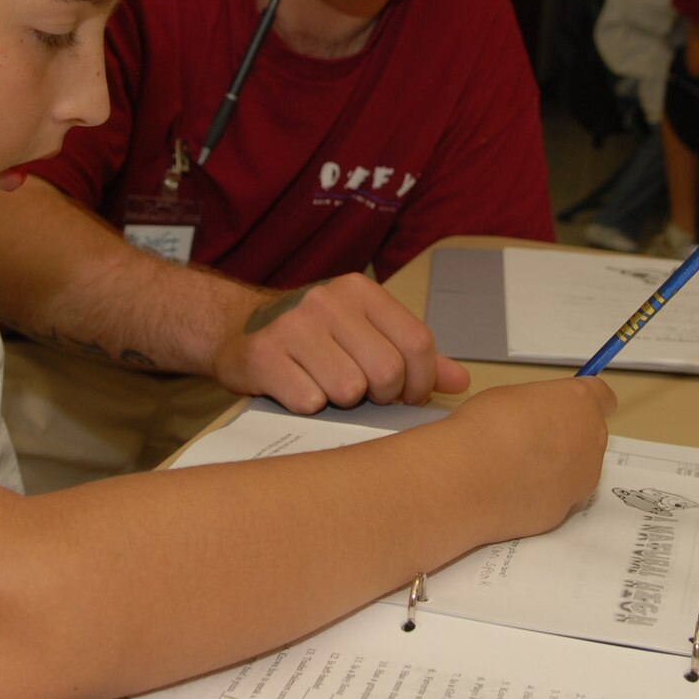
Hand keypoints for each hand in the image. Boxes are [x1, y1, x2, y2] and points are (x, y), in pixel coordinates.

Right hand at [212, 273, 472, 411]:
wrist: (237, 327)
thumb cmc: (313, 336)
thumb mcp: (364, 332)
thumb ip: (412, 355)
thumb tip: (461, 381)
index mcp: (360, 291)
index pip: (417, 343)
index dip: (421, 382)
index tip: (409, 396)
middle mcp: (328, 301)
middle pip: (387, 370)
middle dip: (381, 395)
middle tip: (364, 395)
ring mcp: (293, 326)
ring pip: (349, 389)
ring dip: (342, 402)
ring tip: (326, 387)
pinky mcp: (263, 355)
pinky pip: (309, 401)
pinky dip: (309, 407)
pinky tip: (298, 391)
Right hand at [439, 377, 613, 539]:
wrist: (471, 477)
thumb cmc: (486, 425)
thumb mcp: (511, 396)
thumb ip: (539, 406)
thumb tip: (539, 418)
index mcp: (580, 402)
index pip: (603, 397)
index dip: (585, 403)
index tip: (568, 408)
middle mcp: (592, 440)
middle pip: (592, 435)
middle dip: (569, 437)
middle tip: (531, 440)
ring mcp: (583, 479)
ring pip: (579, 471)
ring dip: (559, 469)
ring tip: (518, 470)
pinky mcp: (566, 510)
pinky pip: (560, 497)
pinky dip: (543, 495)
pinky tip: (514, 492)